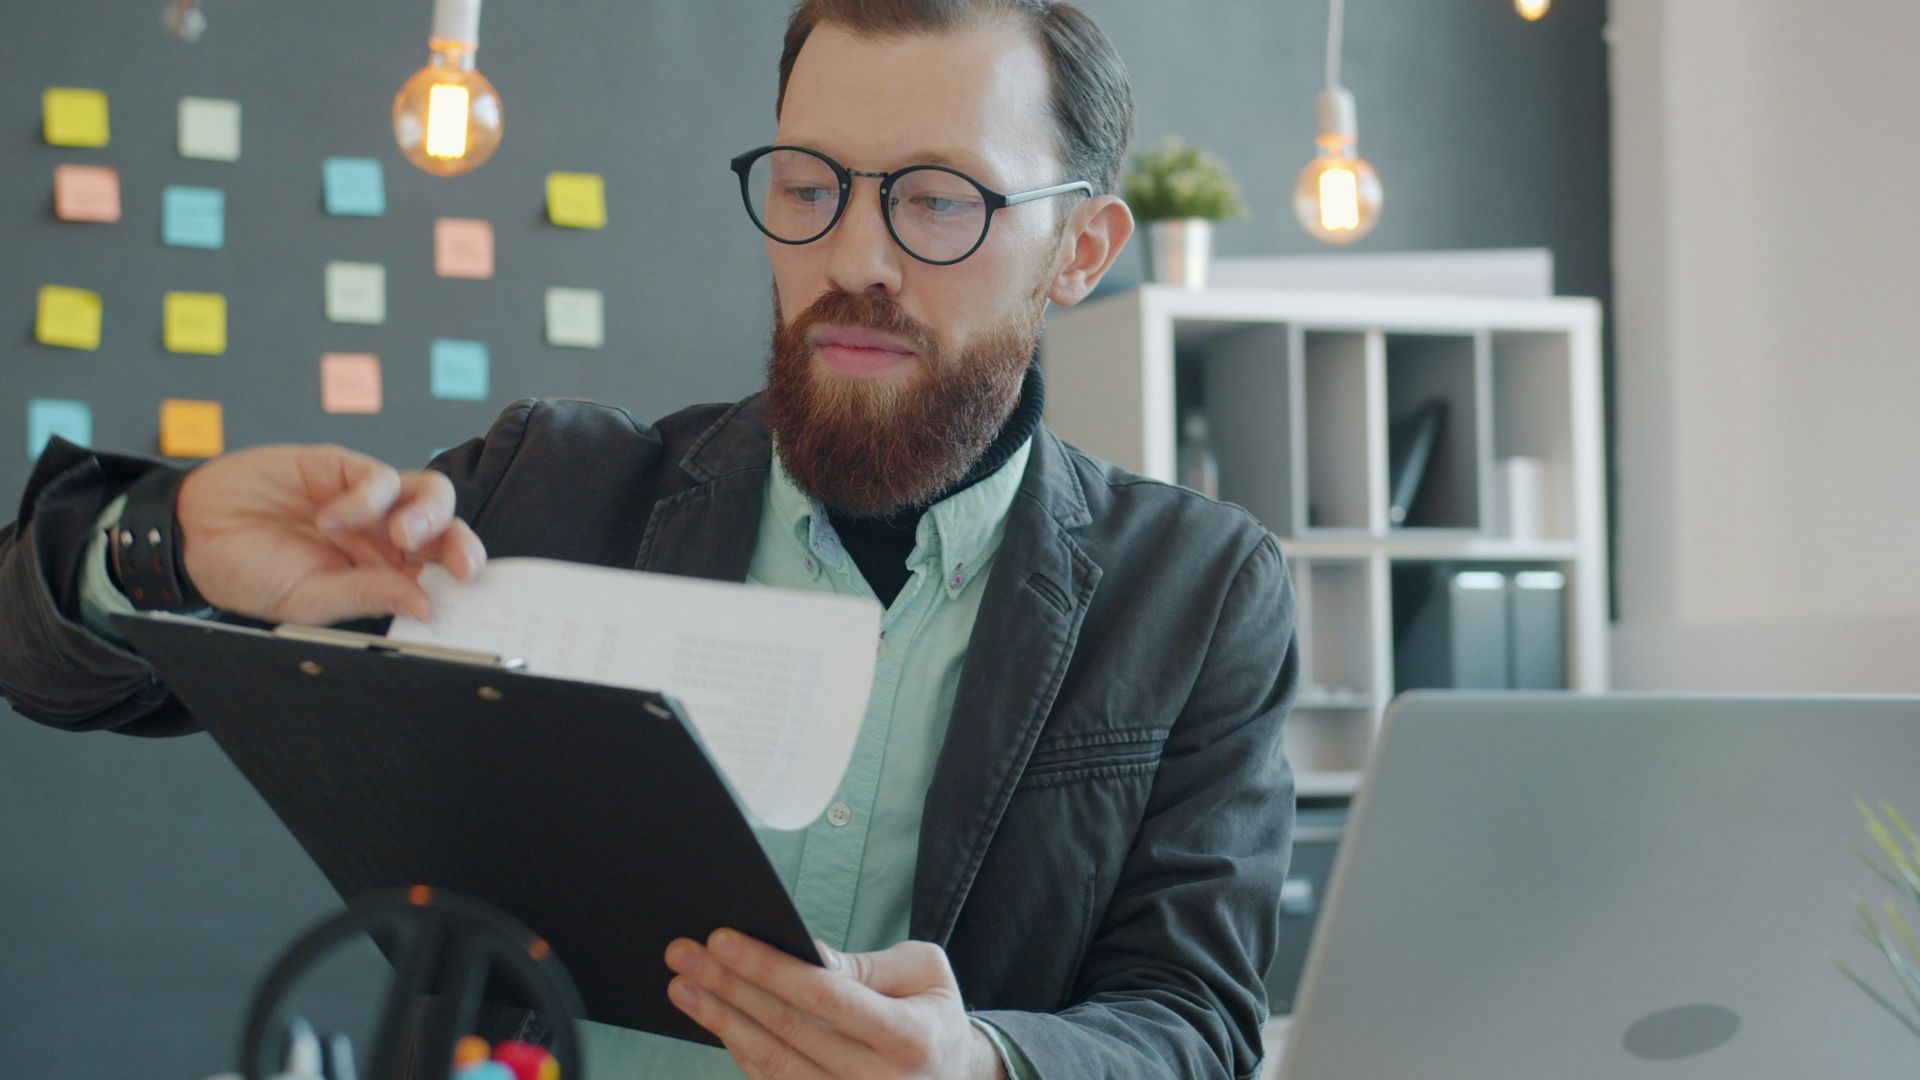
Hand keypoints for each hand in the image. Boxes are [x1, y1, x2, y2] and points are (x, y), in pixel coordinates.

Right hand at [174, 444, 485, 623]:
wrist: (192, 535)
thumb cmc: (250, 572)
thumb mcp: (307, 600)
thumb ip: (364, 597)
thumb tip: (423, 606)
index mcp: (386, 573)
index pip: (441, 572)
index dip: (460, 579)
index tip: (470, 595)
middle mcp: (386, 535)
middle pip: (448, 530)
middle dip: (462, 546)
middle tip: (460, 566)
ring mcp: (369, 500)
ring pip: (430, 494)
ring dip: (429, 515)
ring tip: (402, 535)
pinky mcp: (342, 467)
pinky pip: (377, 477)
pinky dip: (363, 498)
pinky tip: (328, 517)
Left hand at [664, 930, 1006, 1079]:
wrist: (954, 1078)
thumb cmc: (933, 1015)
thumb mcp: (924, 974)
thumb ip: (864, 966)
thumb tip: (805, 953)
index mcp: (909, 1037)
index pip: (824, 997)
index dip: (769, 967)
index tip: (722, 940)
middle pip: (787, 1029)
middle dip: (729, 987)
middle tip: (684, 955)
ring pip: (771, 1064)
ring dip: (721, 1022)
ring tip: (684, 988)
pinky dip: (740, 1052)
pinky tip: (716, 1020)